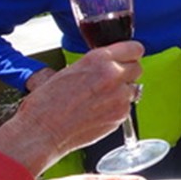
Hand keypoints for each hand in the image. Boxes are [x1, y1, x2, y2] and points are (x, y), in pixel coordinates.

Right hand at [0, 41, 143, 174]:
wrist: (42, 131)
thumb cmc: (46, 104)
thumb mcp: (69, 70)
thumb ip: (95, 65)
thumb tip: (107, 65)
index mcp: (99, 59)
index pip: (135, 48)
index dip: (130, 54)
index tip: (127, 58)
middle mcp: (113, 75)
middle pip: (137, 68)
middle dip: (127, 73)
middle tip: (112, 81)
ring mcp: (119, 96)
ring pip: (134, 88)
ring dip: (123, 92)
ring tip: (101, 99)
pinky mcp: (121, 114)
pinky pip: (127, 107)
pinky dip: (117, 109)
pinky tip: (99, 112)